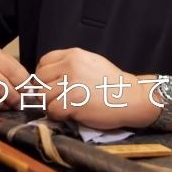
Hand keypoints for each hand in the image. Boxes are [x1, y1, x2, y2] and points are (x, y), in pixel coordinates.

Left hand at [35, 48, 154, 129]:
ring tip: (65, 107)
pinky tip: (70, 114)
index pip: (43, 62)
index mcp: (73, 55)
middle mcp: (70, 66)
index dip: (44, 76)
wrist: (131, 98)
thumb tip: (48, 75)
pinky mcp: (73, 102)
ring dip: (51, 105)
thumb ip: (69, 65)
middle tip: (58, 99)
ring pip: (43, 96)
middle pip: (39, 80)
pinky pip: (52, 110)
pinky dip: (58, 116)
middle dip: (45, 91)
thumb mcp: (90, 63)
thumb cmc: (111, 83)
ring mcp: (71, 84)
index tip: (52, 85)